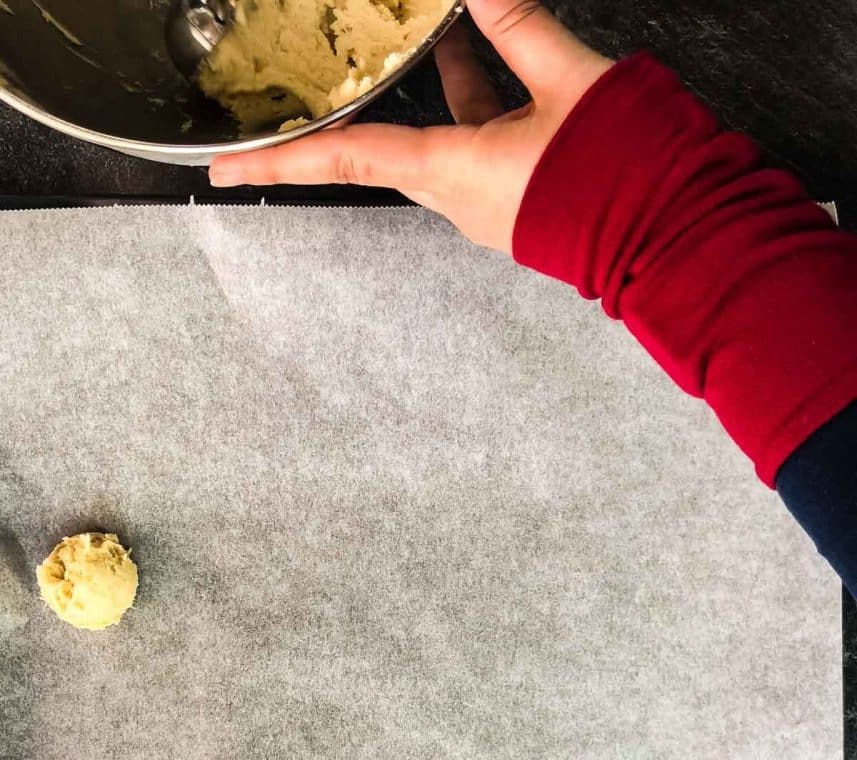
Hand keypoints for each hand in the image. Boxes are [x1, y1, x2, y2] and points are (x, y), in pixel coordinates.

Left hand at [208, 0, 612, 253]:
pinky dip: (474, 108)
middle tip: (315, 85)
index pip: (344, 159)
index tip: (221, 172)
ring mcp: (487, 208)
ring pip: (438, 141)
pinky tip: (489, 65)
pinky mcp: (515, 206)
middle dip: (356, 112)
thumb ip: (518, 26)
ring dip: (435, 94)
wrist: (675, 238)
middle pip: (387, 147)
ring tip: (436, 36)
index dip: (278, 161)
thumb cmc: (622, 172)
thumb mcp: (569, 79)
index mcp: (453, 173)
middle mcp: (458, 201)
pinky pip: (475, 151)